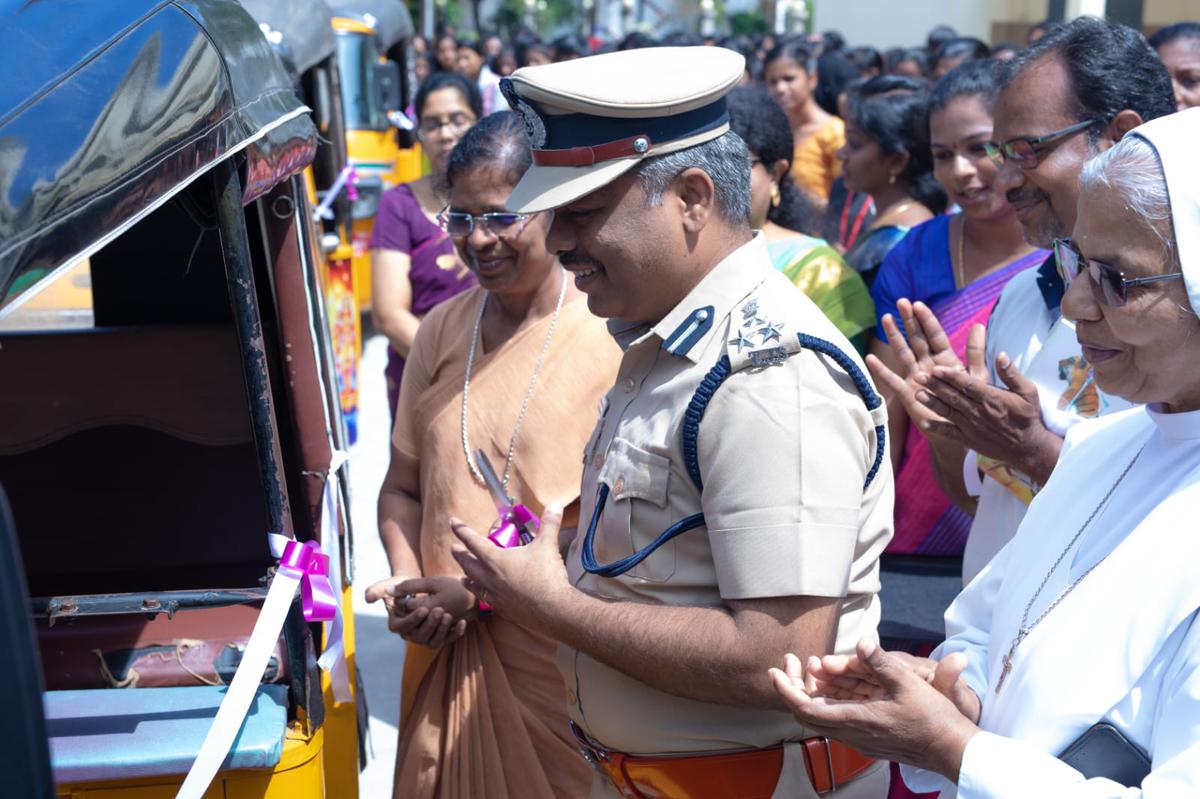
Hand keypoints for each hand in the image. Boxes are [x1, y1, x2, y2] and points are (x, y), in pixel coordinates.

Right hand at [364, 575, 468, 646]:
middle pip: (419, 637)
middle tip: (439, 610)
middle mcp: (411, 634)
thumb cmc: (409, 585)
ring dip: (441, 630)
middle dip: (429, 625)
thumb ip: (381, 588)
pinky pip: (448, 640)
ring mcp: (426, 637)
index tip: (424, 609)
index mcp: (397, 624)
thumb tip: (368, 598)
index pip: (402, 627)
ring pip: (433, 642)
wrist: (426, 587)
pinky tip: (463, 622)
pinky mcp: (440, 636)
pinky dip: (456, 634)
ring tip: (448, 615)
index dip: (413, 620)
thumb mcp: (397, 583)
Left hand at [450, 502, 573, 631]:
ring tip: (462, 575)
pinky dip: (480, 594)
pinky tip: (483, 595)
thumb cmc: (546, 576)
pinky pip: (484, 599)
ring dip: (466, 576)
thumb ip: (549, 523)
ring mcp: (494, 594)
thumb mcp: (547, 545)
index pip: (473, 541)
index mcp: (496, 559)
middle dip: (459, 554)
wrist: (552, 609)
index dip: (461, 530)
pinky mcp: (501, 608)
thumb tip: (555, 504)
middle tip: (453, 548)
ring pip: (473, 584)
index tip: (452, 522)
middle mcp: (489, 577)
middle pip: (467, 563)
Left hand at [769, 641, 979, 780]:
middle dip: (792, 687)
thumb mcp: (908, 683)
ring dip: (810, 693)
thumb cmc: (933, 718)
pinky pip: (835, 721)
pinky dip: (826, 701)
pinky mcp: (868, 741)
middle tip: (791, 662)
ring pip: (821, 718)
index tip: (773, 670)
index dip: (785, 689)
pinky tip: (835, 685)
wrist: (953, 751)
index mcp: (855, 720)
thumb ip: (881, 661)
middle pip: (806, 714)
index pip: (805, 708)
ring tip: (810, 667)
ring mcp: (859, 740)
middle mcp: (852, 734)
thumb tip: (862, 640)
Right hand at [865, 299, 985, 438]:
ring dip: (894, 336)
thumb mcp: (976, 377)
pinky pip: (892, 380)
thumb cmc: (970, 403)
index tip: (917, 304)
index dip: (926, 320)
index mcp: (945, 359)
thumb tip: (979, 325)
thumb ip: (975, 353)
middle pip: (916, 338)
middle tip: (901, 301)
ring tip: (886, 317)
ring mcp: (915, 377)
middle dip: (909, 320)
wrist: (960, 429)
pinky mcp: (907, 393)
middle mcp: (928, 364)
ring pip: (903, 353)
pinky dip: (881, 370)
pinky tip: (870, 358)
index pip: (934, 335)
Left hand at [916, 354, 1061, 483]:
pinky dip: (937, 429)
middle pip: (953, 396)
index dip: (951, 376)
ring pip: (948, 412)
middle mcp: (979, 412)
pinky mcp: (969, 440)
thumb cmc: (1028, 416)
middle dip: (935, 386)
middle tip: (918, 375)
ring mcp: (972, 427)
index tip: (936, 368)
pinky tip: (923, 423)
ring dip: (932, 403)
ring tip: (917, 394)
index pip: (967, 385)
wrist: (1028, 447)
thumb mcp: (1028, 392)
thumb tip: (1001, 354)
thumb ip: (1012, 373)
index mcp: (992, 398)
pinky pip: (950, 433)